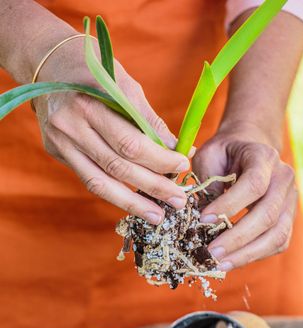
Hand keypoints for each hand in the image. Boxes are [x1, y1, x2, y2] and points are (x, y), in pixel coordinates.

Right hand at [34, 39, 189, 224]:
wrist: (48, 65)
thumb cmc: (93, 70)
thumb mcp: (125, 84)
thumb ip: (148, 120)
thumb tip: (176, 148)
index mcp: (88, 104)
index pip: (130, 143)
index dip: (159, 159)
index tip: (183, 165)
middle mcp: (70, 128)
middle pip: (117, 167)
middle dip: (152, 186)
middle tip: (178, 200)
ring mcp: (60, 143)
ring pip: (99, 183)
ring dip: (132, 203)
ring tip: (157, 216)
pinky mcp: (57, 152)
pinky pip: (90, 179)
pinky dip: (114, 193)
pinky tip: (133, 203)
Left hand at [192, 130, 296, 270]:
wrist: (248, 148)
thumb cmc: (224, 153)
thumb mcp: (209, 156)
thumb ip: (208, 183)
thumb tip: (204, 219)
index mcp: (263, 157)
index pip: (253, 185)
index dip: (229, 205)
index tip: (203, 220)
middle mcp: (283, 179)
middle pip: (267, 215)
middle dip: (237, 238)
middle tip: (210, 252)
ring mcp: (289, 200)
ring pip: (277, 234)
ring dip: (247, 253)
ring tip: (220, 264)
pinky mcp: (287, 217)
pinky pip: (278, 242)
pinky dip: (255, 255)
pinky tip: (232, 261)